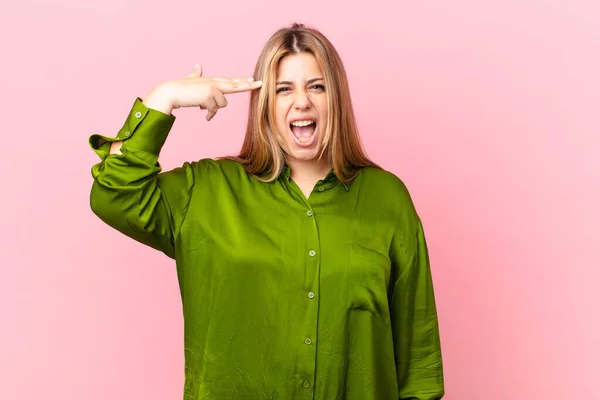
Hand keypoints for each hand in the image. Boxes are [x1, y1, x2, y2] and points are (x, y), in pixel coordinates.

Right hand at [146, 64, 261, 120]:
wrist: (171, 92)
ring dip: (213, 109)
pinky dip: (209, 114)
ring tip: (202, 107)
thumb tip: (197, 65)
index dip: (241, 81)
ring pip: (222, 104)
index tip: (252, 80)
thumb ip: (195, 74)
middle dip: (247, 85)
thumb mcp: (191, 80)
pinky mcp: (209, 96)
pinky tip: (204, 115)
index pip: (230, 81)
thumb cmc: (180, 89)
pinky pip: (214, 110)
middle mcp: (213, 83)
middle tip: (260, 83)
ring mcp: (212, 88)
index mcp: (211, 80)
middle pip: (234, 85)